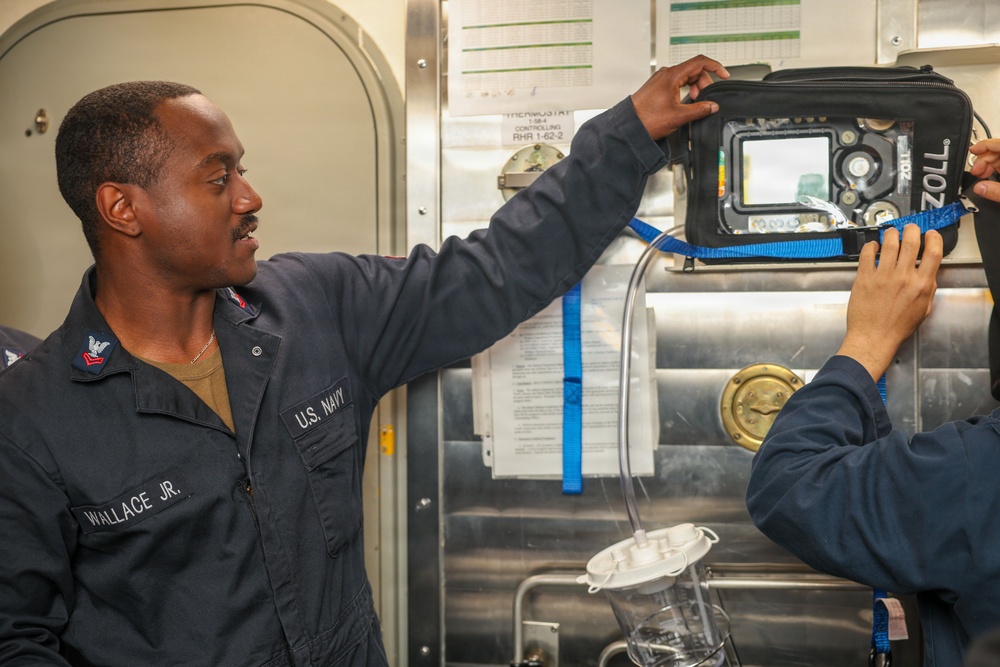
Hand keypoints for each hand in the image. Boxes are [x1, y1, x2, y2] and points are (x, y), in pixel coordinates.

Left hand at [630, 55, 729, 140]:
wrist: (629, 126)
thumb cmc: (646, 119)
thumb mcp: (678, 116)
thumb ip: (699, 110)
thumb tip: (712, 106)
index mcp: (671, 76)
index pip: (700, 62)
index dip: (715, 67)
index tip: (724, 75)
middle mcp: (665, 74)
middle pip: (694, 70)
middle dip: (704, 82)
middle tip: (705, 98)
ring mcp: (661, 80)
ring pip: (686, 77)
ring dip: (695, 87)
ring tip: (695, 102)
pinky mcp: (658, 87)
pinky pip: (677, 83)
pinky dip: (685, 90)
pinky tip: (686, 101)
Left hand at [836, 225, 942, 380]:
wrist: (874, 338)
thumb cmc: (896, 328)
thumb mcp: (923, 309)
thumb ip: (927, 289)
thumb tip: (928, 273)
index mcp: (921, 285)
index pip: (933, 253)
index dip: (934, 239)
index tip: (931, 234)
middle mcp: (903, 278)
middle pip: (911, 242)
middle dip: (912, 230)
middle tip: (910, 228)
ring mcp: (883, 276)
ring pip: (889, 243)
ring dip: (891, 234)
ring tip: (891, 233)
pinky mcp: (865, 278)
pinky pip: (867, 254)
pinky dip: (871, 246)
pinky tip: (873, 246)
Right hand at [970, 138, 999, 201]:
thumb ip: (996, 192)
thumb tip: (978, 188)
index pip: (998, 143)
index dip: (983, 145)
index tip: (972, 150)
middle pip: (998, 150)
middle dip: (984, 160)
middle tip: (975, 172)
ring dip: (990, 165)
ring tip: (982, 176)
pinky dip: (998, 168)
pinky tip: (992, 176)